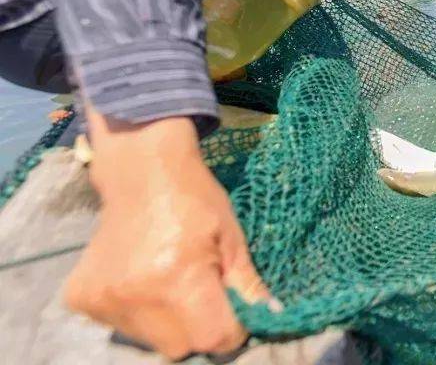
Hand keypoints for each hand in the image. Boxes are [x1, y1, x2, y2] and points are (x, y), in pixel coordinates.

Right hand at [65, 110, 274, 359]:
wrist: (142, 172)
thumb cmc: (195, 200)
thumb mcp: (231, 238)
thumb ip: (247, 285)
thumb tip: (271, 317)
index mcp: (177, 277)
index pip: (212, 338)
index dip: (230, 329)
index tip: (232, 308)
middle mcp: (135, 293)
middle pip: (180, 346)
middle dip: (198, 328)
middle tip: (201, 290)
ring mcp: (104, 298)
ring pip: (151, 341)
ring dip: (168, 322)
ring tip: (170, 279)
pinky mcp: (82, 298)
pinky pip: (121, 327)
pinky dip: (138, 313)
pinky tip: (142, 278)